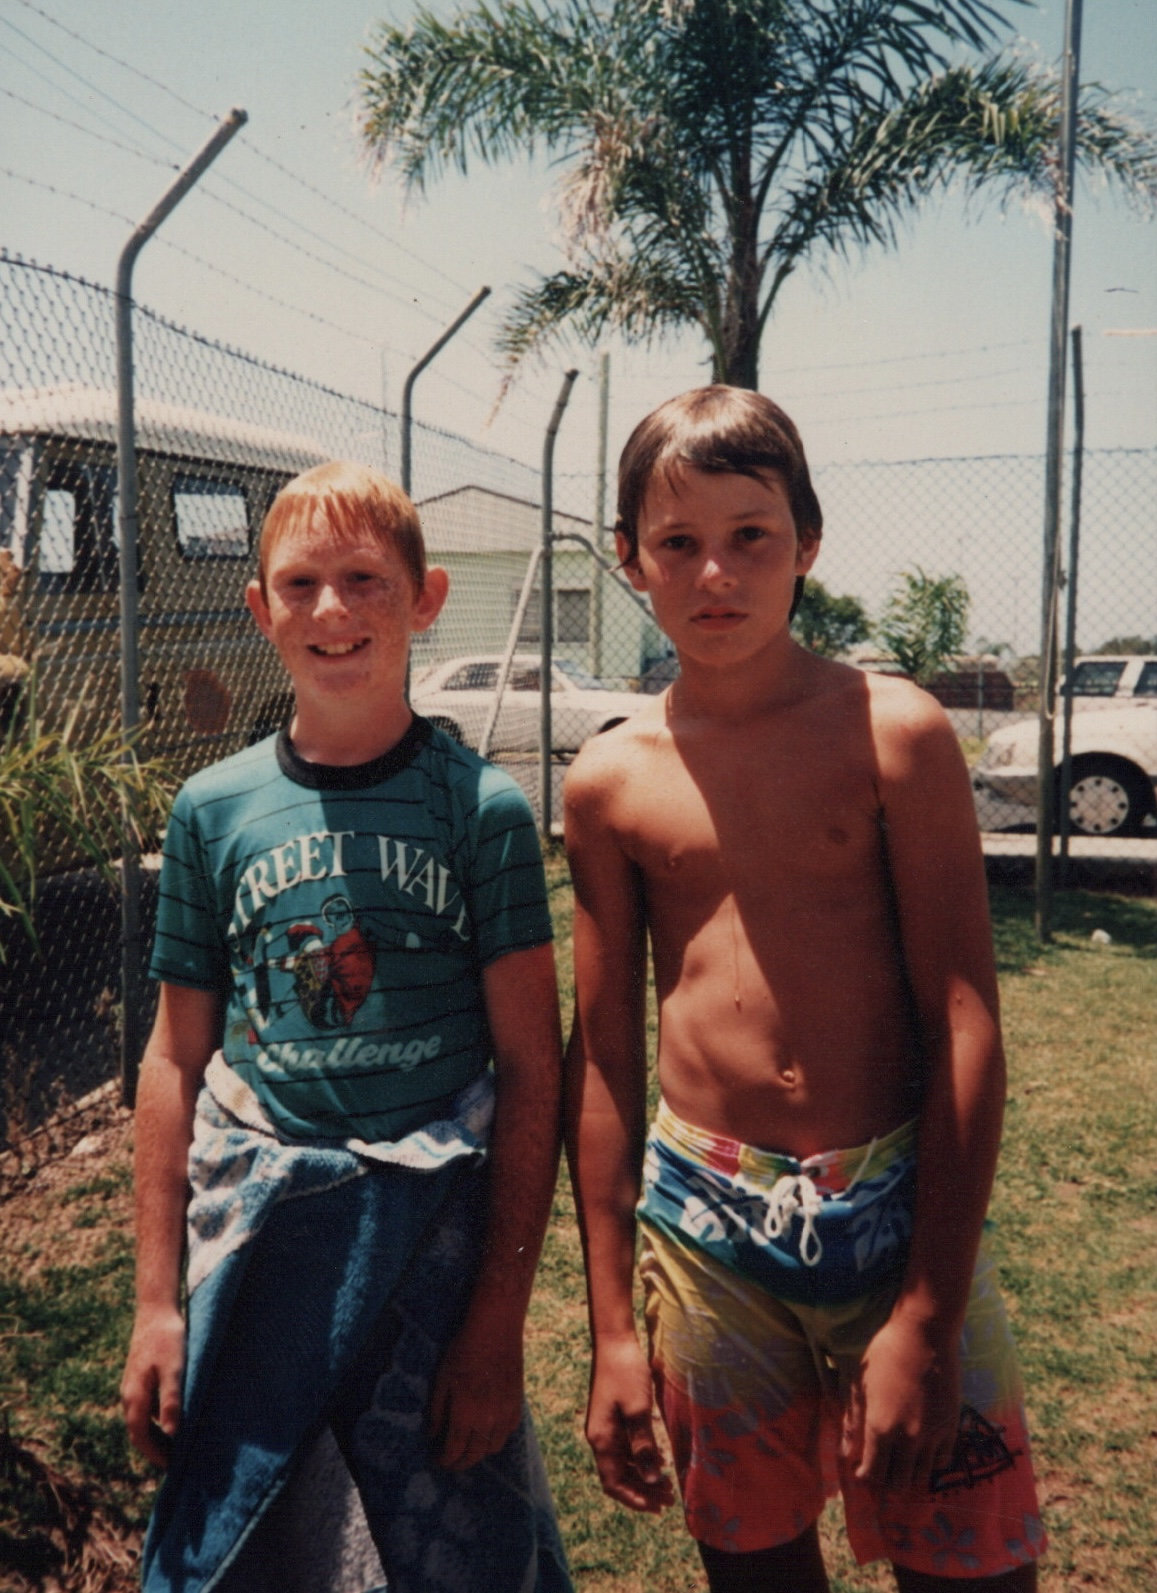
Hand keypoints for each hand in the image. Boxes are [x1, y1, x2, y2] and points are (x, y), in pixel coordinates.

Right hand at [121, 1305, 185, 1467]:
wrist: (156, 1310)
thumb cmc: (168, 1339)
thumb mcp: (174, 1369)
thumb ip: (171, 1400)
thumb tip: (172, 1433)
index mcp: (135, 1396)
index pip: (140, 1436)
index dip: (154, 1454)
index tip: (171, 1467)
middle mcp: (129, 1394)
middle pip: (137, 1432)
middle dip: (153, 1449)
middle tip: (174, 1462)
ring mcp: (132, 1386)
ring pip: (140, 1420)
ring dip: (154, 1436)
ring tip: (174, 1446)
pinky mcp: (139, 1377)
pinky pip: (143, 1407)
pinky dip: (154, 1420)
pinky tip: (171, 1419)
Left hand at [428, 1312, 524, 1471]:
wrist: (495, 1331)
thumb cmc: (463, 1351)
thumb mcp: (442, 1379)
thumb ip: (437, 1411)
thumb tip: (433, 1435)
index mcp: (465, 1414)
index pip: (454, 1450)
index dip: (445, 1460)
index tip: (438, 1461)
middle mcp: (487, 1420)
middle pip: (474, 1455)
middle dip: (461, 1463)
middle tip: (451, 1462)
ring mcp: (505, 1413)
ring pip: (493, 1447)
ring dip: (479, 1452)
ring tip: (469, 1448)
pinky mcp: (517, 1405)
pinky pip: (508, 1432)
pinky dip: (496, 1437)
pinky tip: (488, 1431)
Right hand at [586, 1336, 674, 1512]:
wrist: (615, 1342)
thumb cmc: (626, 1373)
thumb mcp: (638, 1410)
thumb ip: (643, 1446)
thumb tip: (651, 1479)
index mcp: (601, 1439)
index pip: (614, 1483)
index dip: (635, 1499)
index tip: (658, 1506)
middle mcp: (599, 1438)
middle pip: (618, 1477)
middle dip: (643, 1491)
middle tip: (670, 1499)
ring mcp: (605, 1428)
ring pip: (622, 1465)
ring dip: (643, 1478)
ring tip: (669, 1486)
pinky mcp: (613, 1419)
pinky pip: (625, 1450)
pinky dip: (641, 1461)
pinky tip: (659, 1462)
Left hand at [842, 1308, 960, 1495]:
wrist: (925, 1335)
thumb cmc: (885, 1353)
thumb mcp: (859, 1383)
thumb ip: (852, 1421)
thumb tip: (844, 1452)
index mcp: (880, 1427)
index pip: (872, 1471)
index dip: (866, 1477)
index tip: (862, 1472)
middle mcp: (907, 1438)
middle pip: (898, 1481)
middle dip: (887, 1483)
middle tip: (883, 1476)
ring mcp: (932, 1435)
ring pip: (921, 1475)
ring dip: (910, 1477)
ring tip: (903, 1471)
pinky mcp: (951, 1427)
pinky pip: (943, 1460)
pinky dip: (932, 1464)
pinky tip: (924, 1456)